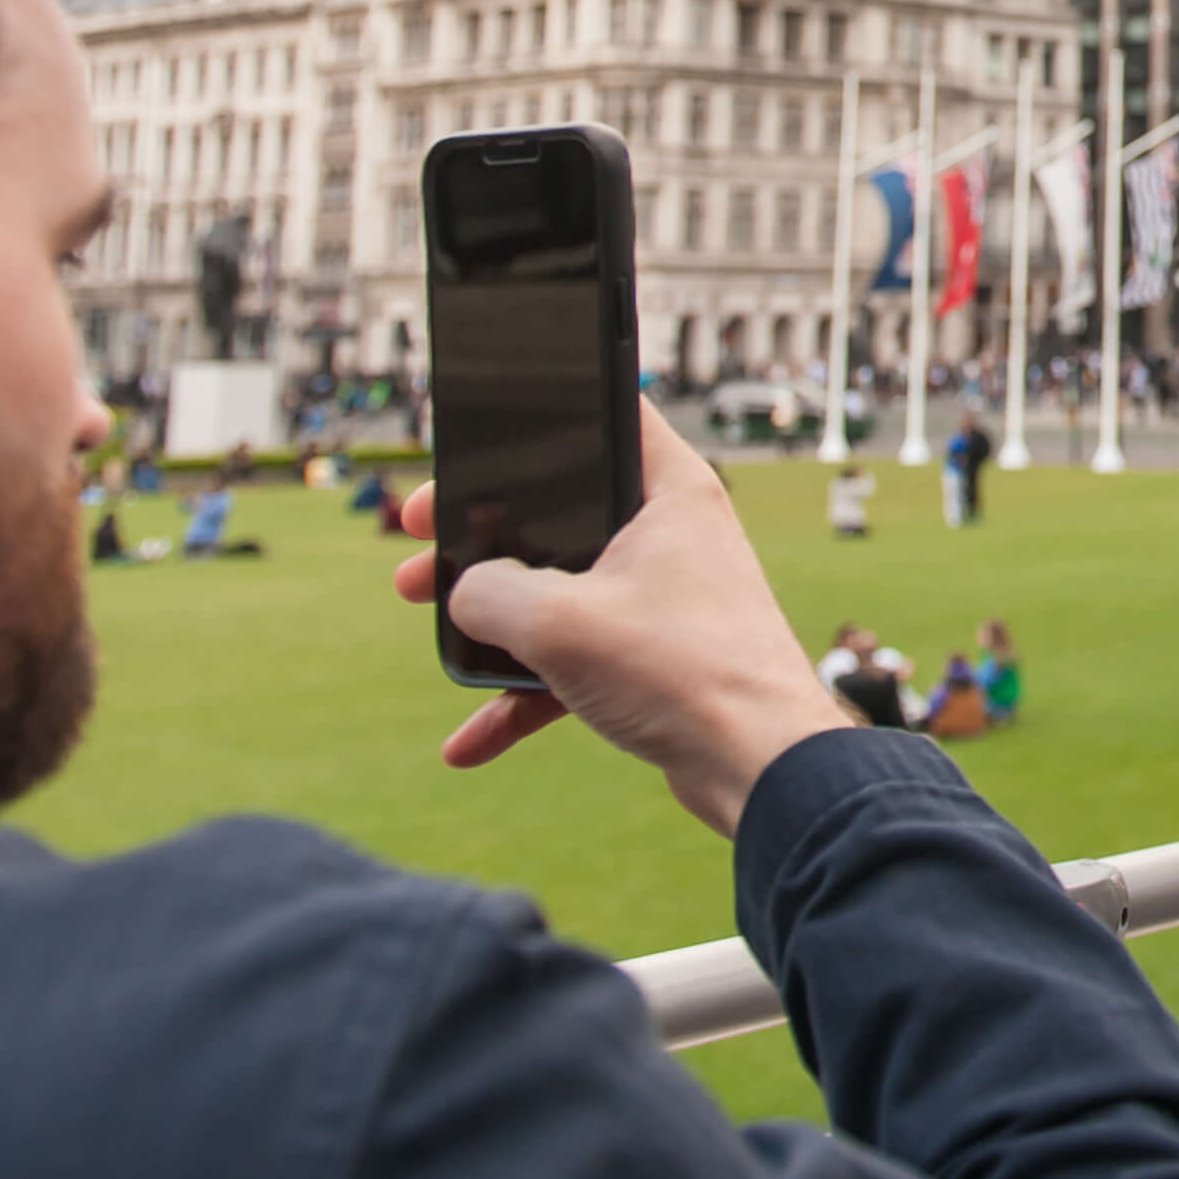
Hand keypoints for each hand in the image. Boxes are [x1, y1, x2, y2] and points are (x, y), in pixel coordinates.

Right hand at [393, 403, 845, 836]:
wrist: (759, 767)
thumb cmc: (681, 672)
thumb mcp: (556, 622)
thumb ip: (488, 593)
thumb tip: (464, 596)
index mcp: (668, 490)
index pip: (608, 411)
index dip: (532, 420)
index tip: (469, 447)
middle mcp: (671, 534)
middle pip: (561, 510)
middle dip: (484, 532)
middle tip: (420, 539)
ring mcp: (665, 597)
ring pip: (563, 589)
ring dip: (497, 615)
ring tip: (433, 628)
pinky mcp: (657, 657)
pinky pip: (578, 660)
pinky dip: (527, 692)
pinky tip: (472, 740)